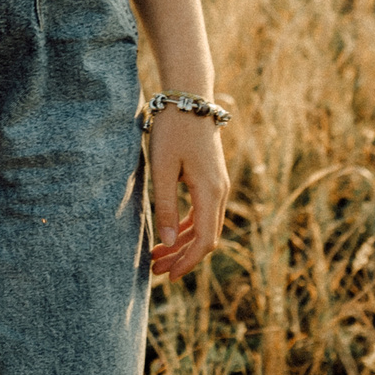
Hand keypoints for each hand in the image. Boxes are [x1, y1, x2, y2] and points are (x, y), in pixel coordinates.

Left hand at [146, 108, 228, 277]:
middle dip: (182, 257)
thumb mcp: (162, 168)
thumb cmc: (172, 131)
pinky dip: (187, 227)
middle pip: (205, 237)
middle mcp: (220, 192)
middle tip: (155, 269)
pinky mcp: (211, 178)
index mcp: (211, 192)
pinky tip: (169, 234)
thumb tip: (167, 242)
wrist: (188, 98)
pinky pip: (203, 212)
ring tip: (157, 255)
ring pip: (204, 226)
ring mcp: (218, 185)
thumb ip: (164, 205)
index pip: (204, 241)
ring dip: (182, 243)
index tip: (167, 276)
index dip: (187, 262)